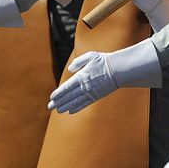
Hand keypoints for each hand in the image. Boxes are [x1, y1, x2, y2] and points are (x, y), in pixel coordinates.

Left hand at [48, 40, 162, 113]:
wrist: (119, 70)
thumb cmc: (104, 61)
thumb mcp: (91, 56)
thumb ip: (79, 62)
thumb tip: (70, 68)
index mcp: (82, 76)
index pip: (67, 87)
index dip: (58, 93)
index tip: (52, 97)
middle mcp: (85, 86)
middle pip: (69, 96)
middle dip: (58, 102)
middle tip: (50, 107)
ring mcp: (91, 92)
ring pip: (75, 102)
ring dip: (66, 106)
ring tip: (58, 110)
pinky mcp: (96, 96)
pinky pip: (85, 103)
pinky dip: (77, 107)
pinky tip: (70, 111)